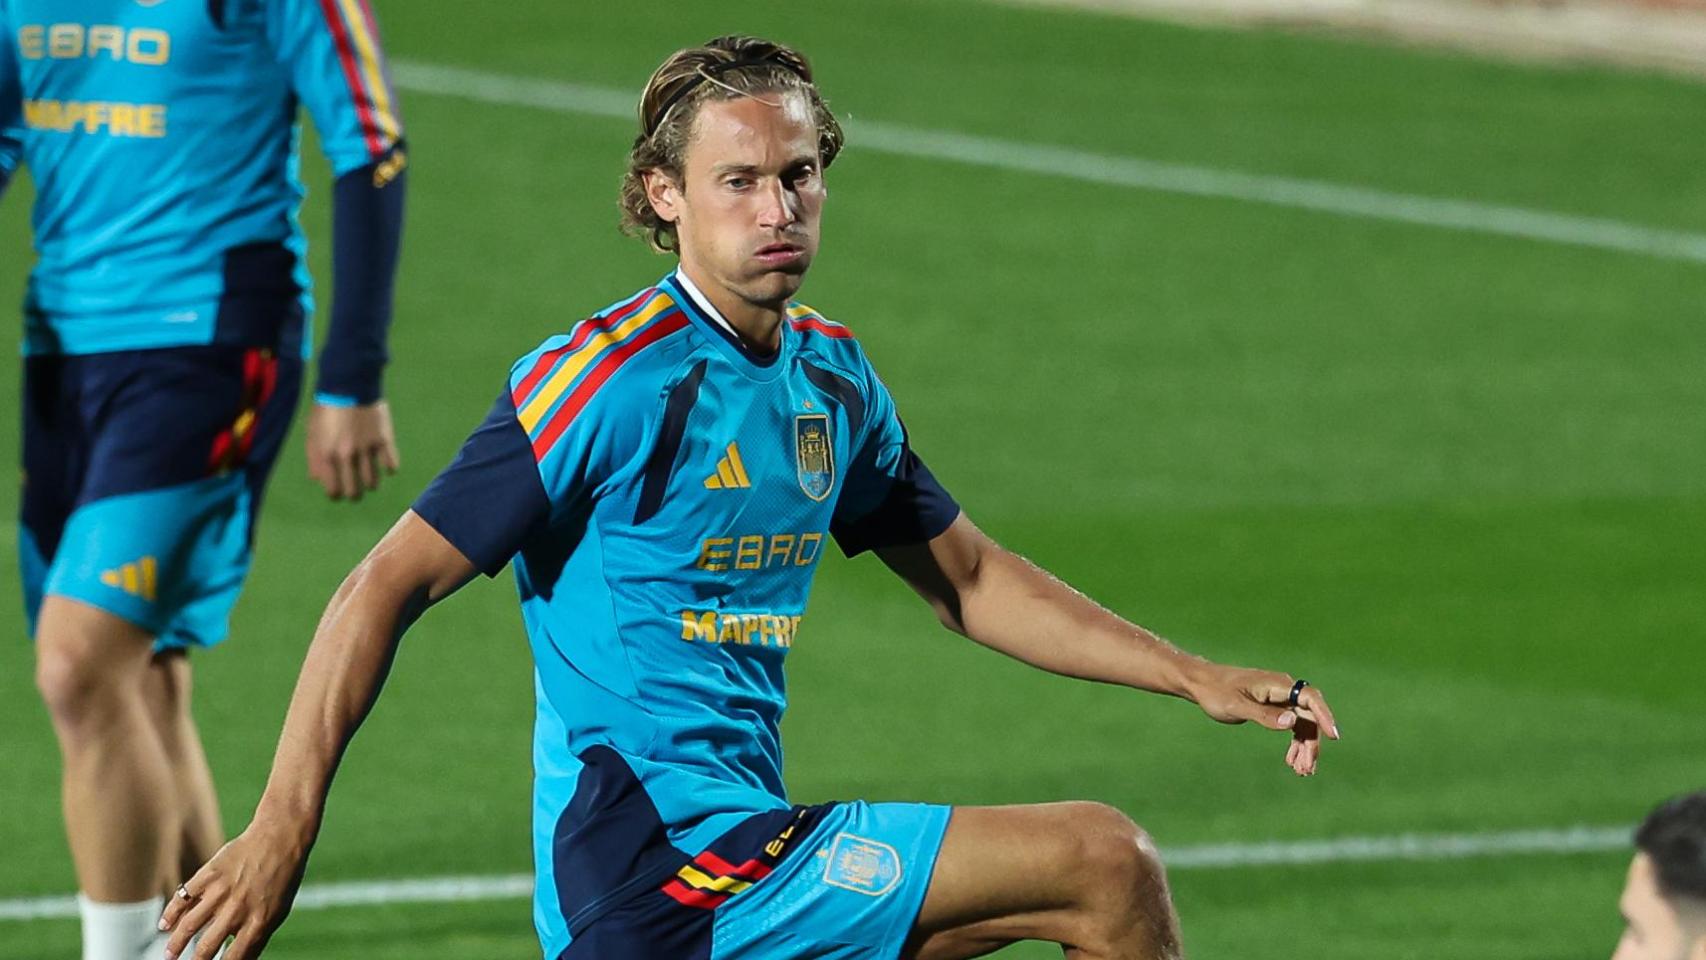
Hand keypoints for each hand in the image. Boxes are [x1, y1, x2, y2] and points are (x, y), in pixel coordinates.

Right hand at [158, 824, 309, 959]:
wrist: (281, 838)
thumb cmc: (282, 878)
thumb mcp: (278, 911)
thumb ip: (257, 936)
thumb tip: (240, 959)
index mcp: (258, 922)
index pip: (233, 958)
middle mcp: (238, 909)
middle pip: (207, 946)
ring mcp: (222, 891)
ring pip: (190, 925)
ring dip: (175, 944)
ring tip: (169, 956)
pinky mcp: (210, 874)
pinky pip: (185, 897)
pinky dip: (171, 913)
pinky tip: (164, 925)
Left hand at [305, 400, 399, 500]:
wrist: (349, 382)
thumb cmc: (327, 406)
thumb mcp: (313, 431)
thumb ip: (314, 457)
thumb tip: (316, 479)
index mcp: (326, 454)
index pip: (333, 490)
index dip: (336, 494)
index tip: (338, 491)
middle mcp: (346, 455)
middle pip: (354, 491)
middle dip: (353, 494)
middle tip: (355, 489)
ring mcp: (366, 448)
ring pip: (373, 483)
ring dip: (371, 484)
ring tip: (370, 480)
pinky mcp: (384, 439)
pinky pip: (391, 466)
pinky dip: (389, 469)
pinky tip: (385, 465)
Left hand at [1190, 666, 1340, 776]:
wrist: (1202, 684)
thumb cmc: (1216, 693)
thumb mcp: (1237, 706)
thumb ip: (1264, 715)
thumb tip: (1292, 722)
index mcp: (1277, 685)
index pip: (1310, 698)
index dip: (1324, 716)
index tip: (1333, 736)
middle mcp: (1283, 689)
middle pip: (1309, 716)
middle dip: (1311, 743)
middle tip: (1306, 769)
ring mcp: (1280, 698)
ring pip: (1303, 723)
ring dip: (1304, 747)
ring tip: (1301, 771)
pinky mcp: (1275, 706)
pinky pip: (1293, 724)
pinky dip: (1295, 743)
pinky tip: (1292, 760)